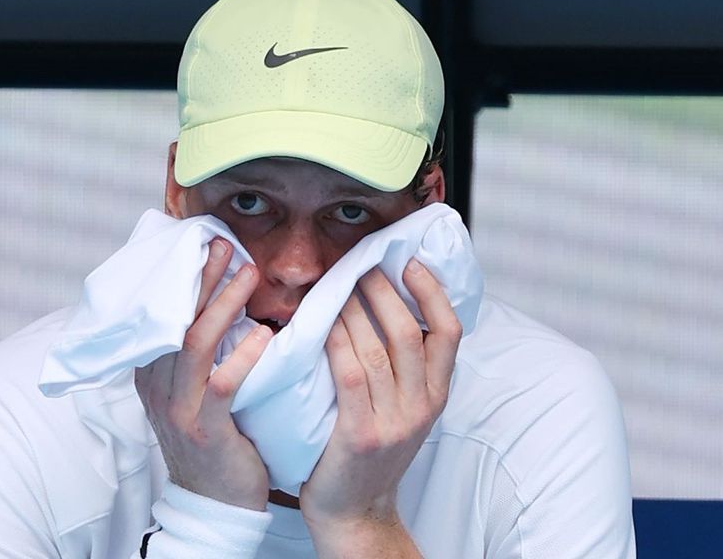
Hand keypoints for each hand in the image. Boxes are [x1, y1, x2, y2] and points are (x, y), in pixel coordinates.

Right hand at [134, 238, 272, 510]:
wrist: (214, 502)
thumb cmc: (213, 440)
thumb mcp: (193, 392)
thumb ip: (199, 354)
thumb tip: (224, 304)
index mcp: (152, 372)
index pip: (163, 314)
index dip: (184, 279)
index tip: (207, 246)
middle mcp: (156, 385)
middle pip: (175, 317)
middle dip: (200, 277)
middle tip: (224, 245)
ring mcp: (178, 407)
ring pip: (194, 342)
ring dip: (223, 303)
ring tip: (249, 273)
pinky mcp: (205, 428)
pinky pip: (222, 384)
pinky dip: (242, 356)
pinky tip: (262, 335)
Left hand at [299, 259, 461, 555]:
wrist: (355, 512)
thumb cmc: (371, 452)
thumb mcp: (404, 410)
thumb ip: (405, 368)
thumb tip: (387, 307)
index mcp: (437, 395)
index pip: (449, 331)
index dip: (433, 291)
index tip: (411, 262)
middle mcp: (422, 406)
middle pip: (410, 332)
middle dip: (385, 291)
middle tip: (362, 267)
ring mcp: (394, 422)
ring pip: (378, 348)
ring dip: (355, 309)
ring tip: (338, 287)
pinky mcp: (361, 434)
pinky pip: (351, 374)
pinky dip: (337, 341)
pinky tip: (323, 323)